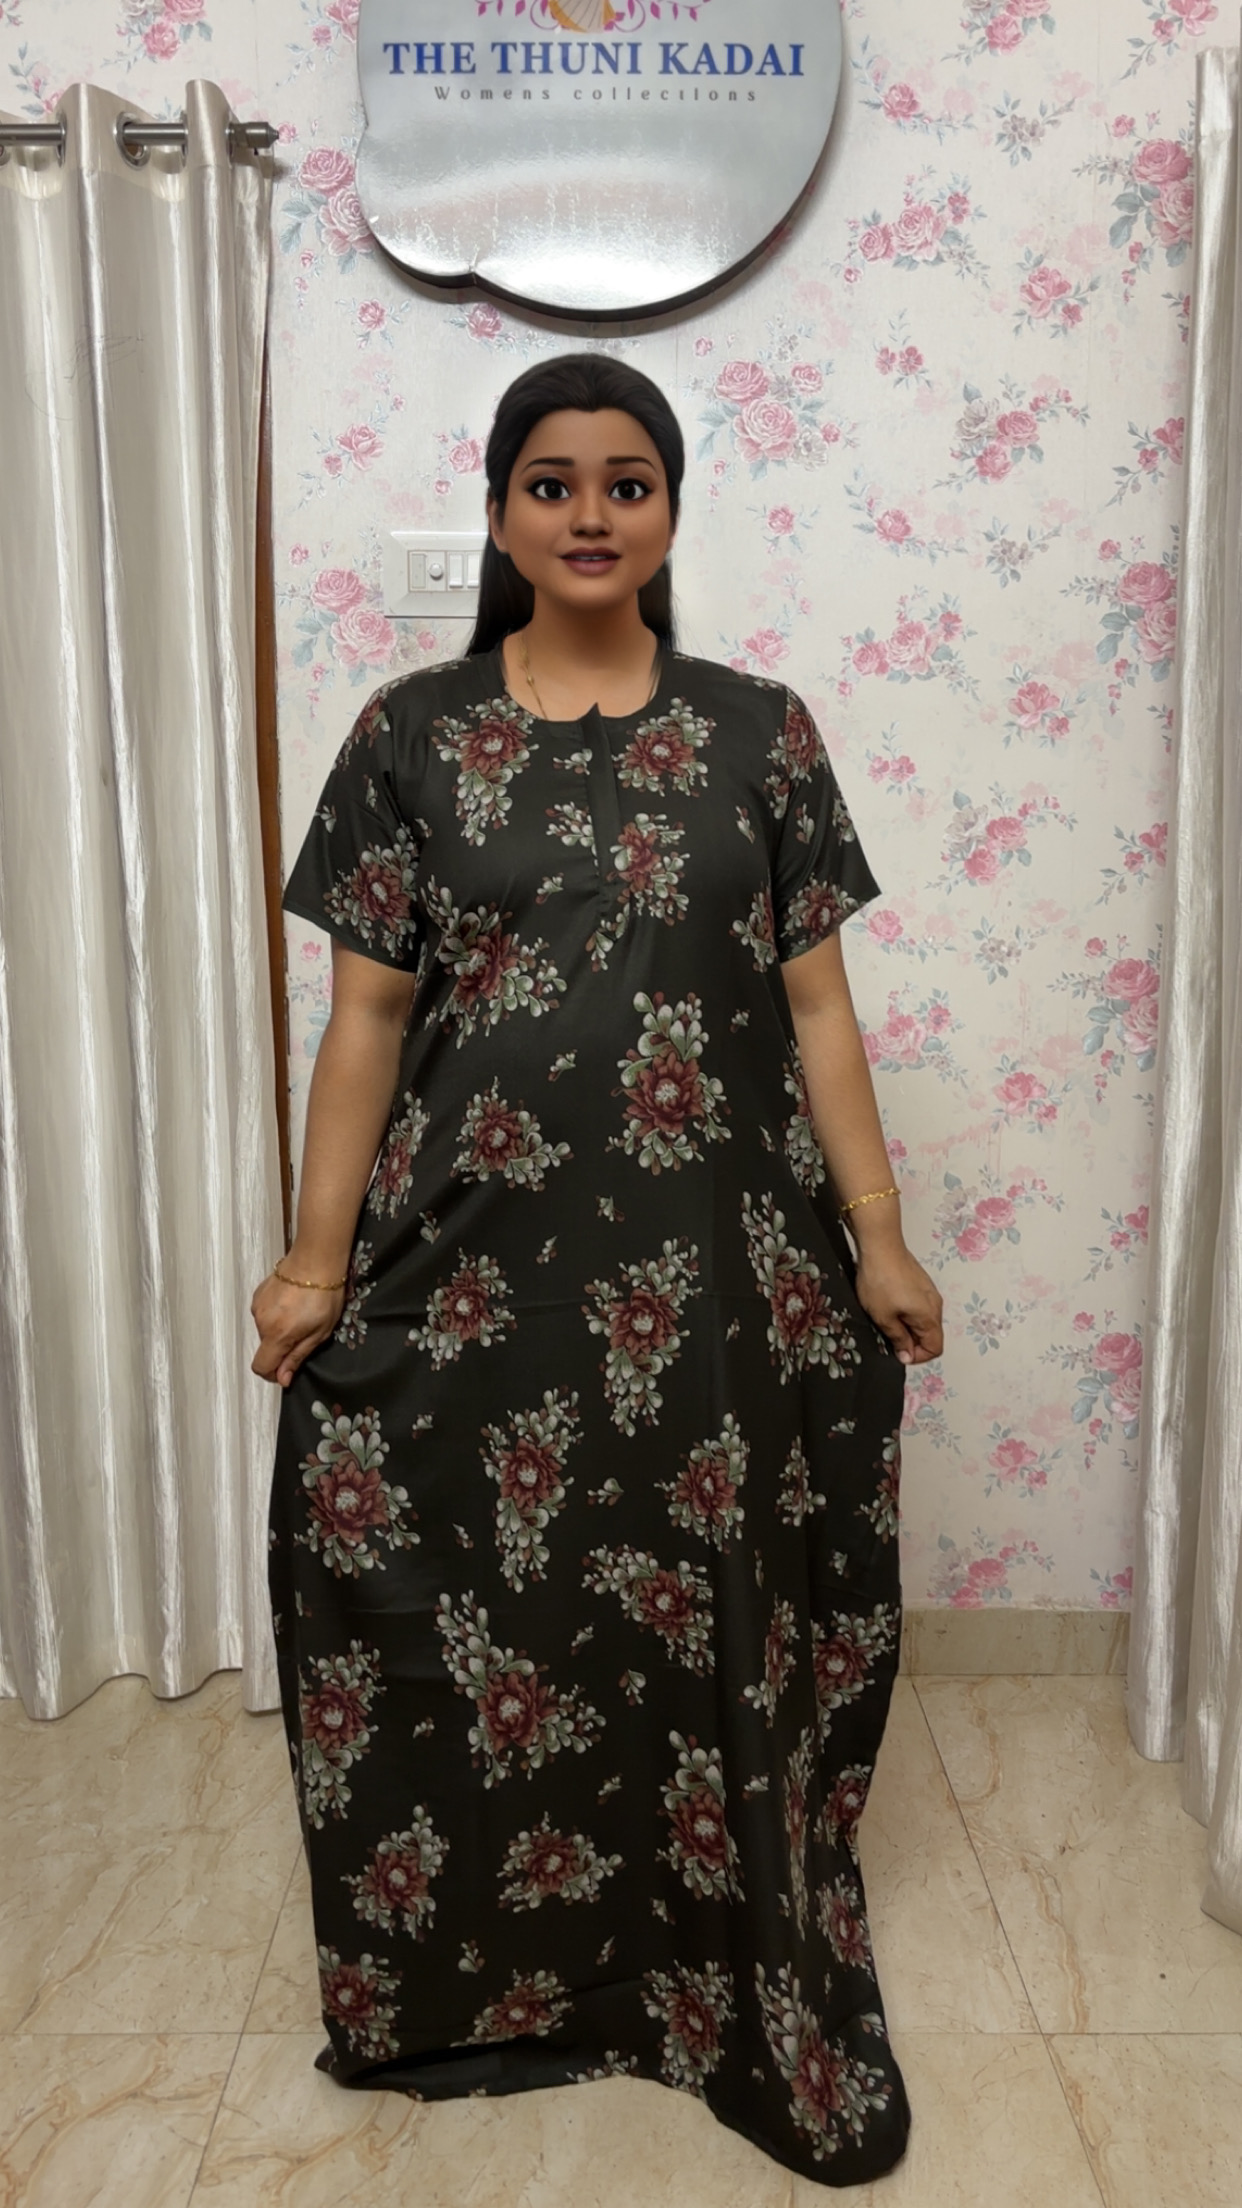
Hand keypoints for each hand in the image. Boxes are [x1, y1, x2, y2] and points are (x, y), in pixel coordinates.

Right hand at [251, 1272, 345, 1388]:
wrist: (316, 1258)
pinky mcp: (258, 1294)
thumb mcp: (320, 1332)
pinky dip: (276, 1315)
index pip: (260, 1367)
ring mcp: (257, 1306)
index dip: (273, 1373)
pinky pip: (264, 1315)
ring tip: (301, 1313)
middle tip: (306, 1332)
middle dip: (282, 1347)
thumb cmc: (325, 1296)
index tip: (288, 1367)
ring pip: (265, 1331)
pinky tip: (292, 1303)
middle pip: (266, 1348)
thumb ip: (297, 1356)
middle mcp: (261, 1322)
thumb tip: (283, 1379)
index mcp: (277, 1335)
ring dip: (280, 1330)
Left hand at [854, 1243, 943, 1366]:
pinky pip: (919, 1306)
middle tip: (888, 1334)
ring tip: (886, 1318)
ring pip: (924, 1320)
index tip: (898, 1352)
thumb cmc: (880, 1281)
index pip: (935, 1348)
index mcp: (930, 1317)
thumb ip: (898, 1339)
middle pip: (931, 1335)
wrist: (881, 1246)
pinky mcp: (921, 1282)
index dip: (917, 1357)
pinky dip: (907, 1312)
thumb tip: (907, 1356)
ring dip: (908, 1326)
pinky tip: (889, 1304)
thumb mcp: (883, 1317)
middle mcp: (936, 1305)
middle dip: (911, 1341)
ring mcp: (930, 1292)